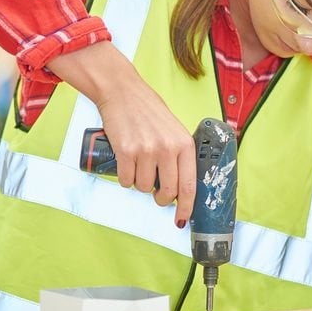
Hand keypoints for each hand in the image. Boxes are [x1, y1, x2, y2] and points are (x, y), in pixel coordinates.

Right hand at [48, 42, 195, 223]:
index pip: (189, 185)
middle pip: (167, 192)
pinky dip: (125, 179)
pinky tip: (126, 166)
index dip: (187, 207)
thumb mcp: (173, 129)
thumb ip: (178, 154)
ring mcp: (146, 150)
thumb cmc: (147, 110)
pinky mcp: (125, 152)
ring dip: (140, 184)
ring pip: (144, 187)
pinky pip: (126, 181)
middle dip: (161, 198)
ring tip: (138, 167)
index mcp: (183, 143)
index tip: (182, 218)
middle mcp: (167, 148)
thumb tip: (179, 186)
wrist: (122, 92)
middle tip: (156, 193)